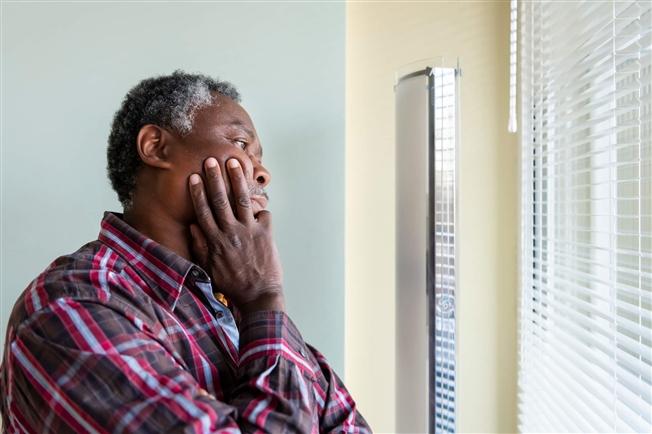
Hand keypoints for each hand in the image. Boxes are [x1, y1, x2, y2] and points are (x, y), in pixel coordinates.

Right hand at [188, 157, 283, 313]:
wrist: (258, 296)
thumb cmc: (232, 284)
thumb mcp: (209, 268)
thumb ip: (201, 246)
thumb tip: (193, 226)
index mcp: (215, 241)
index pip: (204, 211)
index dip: (198, 193)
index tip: (193, 177)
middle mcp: (231, 233)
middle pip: (221, 200)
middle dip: (215, 178)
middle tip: (211, 160)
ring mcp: (249, 232)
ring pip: (242, 201)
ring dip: (237, 180)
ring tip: (234, 163)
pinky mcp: (266, 235)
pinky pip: (264, 214)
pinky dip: (262, 207)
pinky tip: (261, 199)